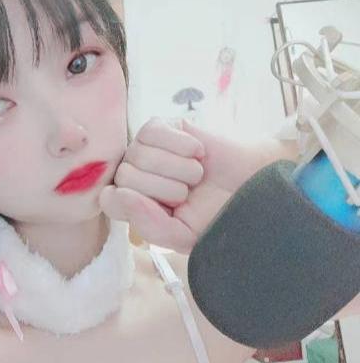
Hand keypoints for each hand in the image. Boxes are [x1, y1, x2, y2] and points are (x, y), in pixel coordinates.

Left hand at [99, 117, 275, 252]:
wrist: (252, 185)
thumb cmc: (216, 213)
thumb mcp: (183, 235)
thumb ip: (148, 225)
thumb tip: (119, 194)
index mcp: (133, 204)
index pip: (110, 200)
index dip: (137, 205)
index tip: (168, 210)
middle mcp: (134, 174)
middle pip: (125, 177)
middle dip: (165, 189)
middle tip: (189, 192)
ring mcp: (145, 149)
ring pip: (138, 154)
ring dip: (178, 168)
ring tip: (197, 175)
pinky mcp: (162, 127)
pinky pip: (153, 131)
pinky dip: (182, 145)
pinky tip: (198, 153)